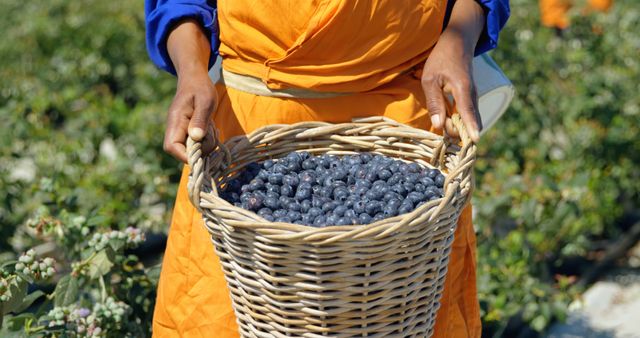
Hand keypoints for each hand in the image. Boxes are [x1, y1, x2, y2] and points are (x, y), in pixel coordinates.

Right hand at [164, 20, 216, 162]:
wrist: (195, 78)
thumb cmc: (200, 87)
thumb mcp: (205, 101)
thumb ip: (200, 119)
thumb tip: (197, 137)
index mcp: (176, 120)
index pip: (171, 147)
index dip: (185, 156)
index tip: (202, 154)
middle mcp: (175, 128)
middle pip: (181, 152)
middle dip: (200, 150)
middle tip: (212, 133)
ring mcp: (181, 130)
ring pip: (192, 149)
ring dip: (206, 144)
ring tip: (212, 127)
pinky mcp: (188, 131)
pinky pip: (197, 144)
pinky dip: (207, 140)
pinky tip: (211, 128)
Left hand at [421, 34, 480, 140]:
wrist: (458, 42)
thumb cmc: (441, 59)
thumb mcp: (430, 79)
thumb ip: (434, 102)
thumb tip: (438, 125)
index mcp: (462, 88)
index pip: (467, 112)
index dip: (470, 127)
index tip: (475, 141)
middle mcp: (472, 94)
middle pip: (468, 121)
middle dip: (456, 131)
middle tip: (441, 129)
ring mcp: (474, 96)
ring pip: (468, 118)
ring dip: (456, 126)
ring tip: (444, 127)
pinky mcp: (471, 97)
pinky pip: (467, 114)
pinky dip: (459, 121)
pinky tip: (448, 122)